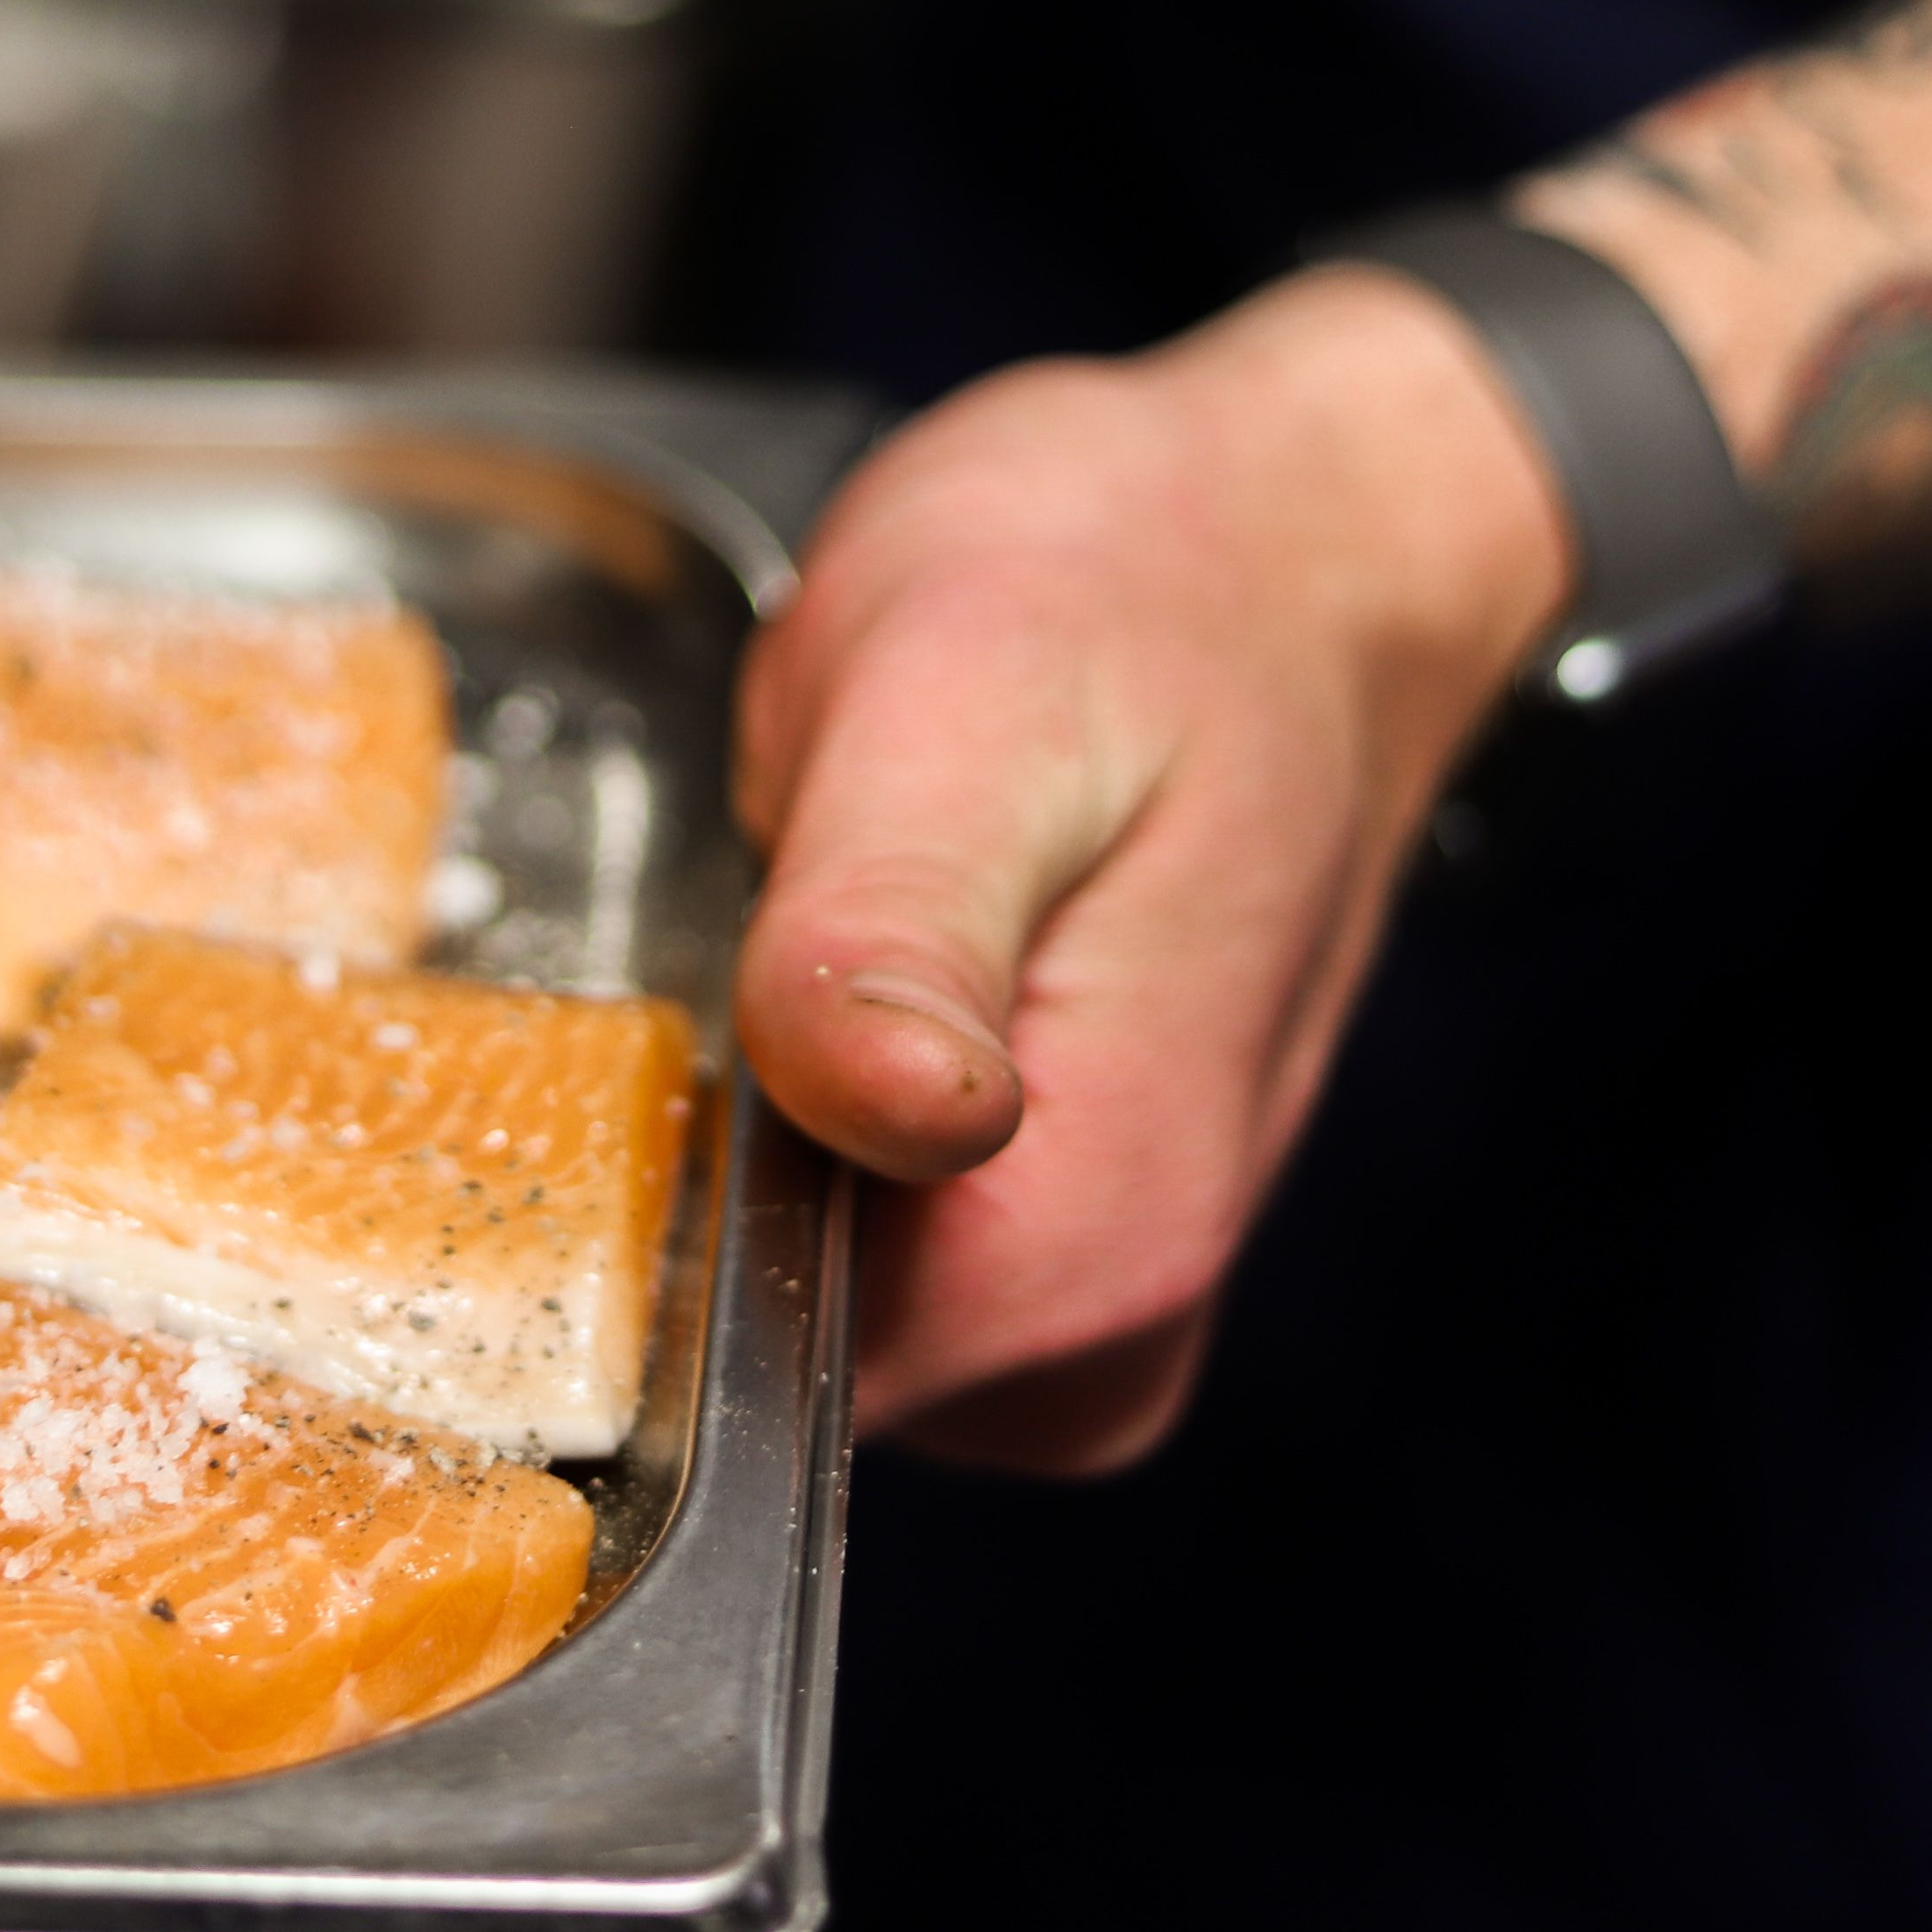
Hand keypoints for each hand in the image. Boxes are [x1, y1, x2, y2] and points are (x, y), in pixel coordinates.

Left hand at [732, 266, 1571, 1470]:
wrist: (1295, 554)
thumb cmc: (1140, 592)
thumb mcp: (972, 693)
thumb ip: (904, 920)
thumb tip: (895, 1108)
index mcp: (1094, 1232)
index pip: (760, 1377)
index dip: (636, 1220)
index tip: (637, 1030)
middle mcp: (1110, 1323)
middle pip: (762, 1370)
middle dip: (675, 1172)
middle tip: (722, 919)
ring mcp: (1093, 1306)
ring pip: (791, 1318)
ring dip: (729, 1138)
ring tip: (790, 922)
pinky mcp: (1057, 1259)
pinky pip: (852, 1269)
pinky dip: (790, 1136)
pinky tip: (827, 982)